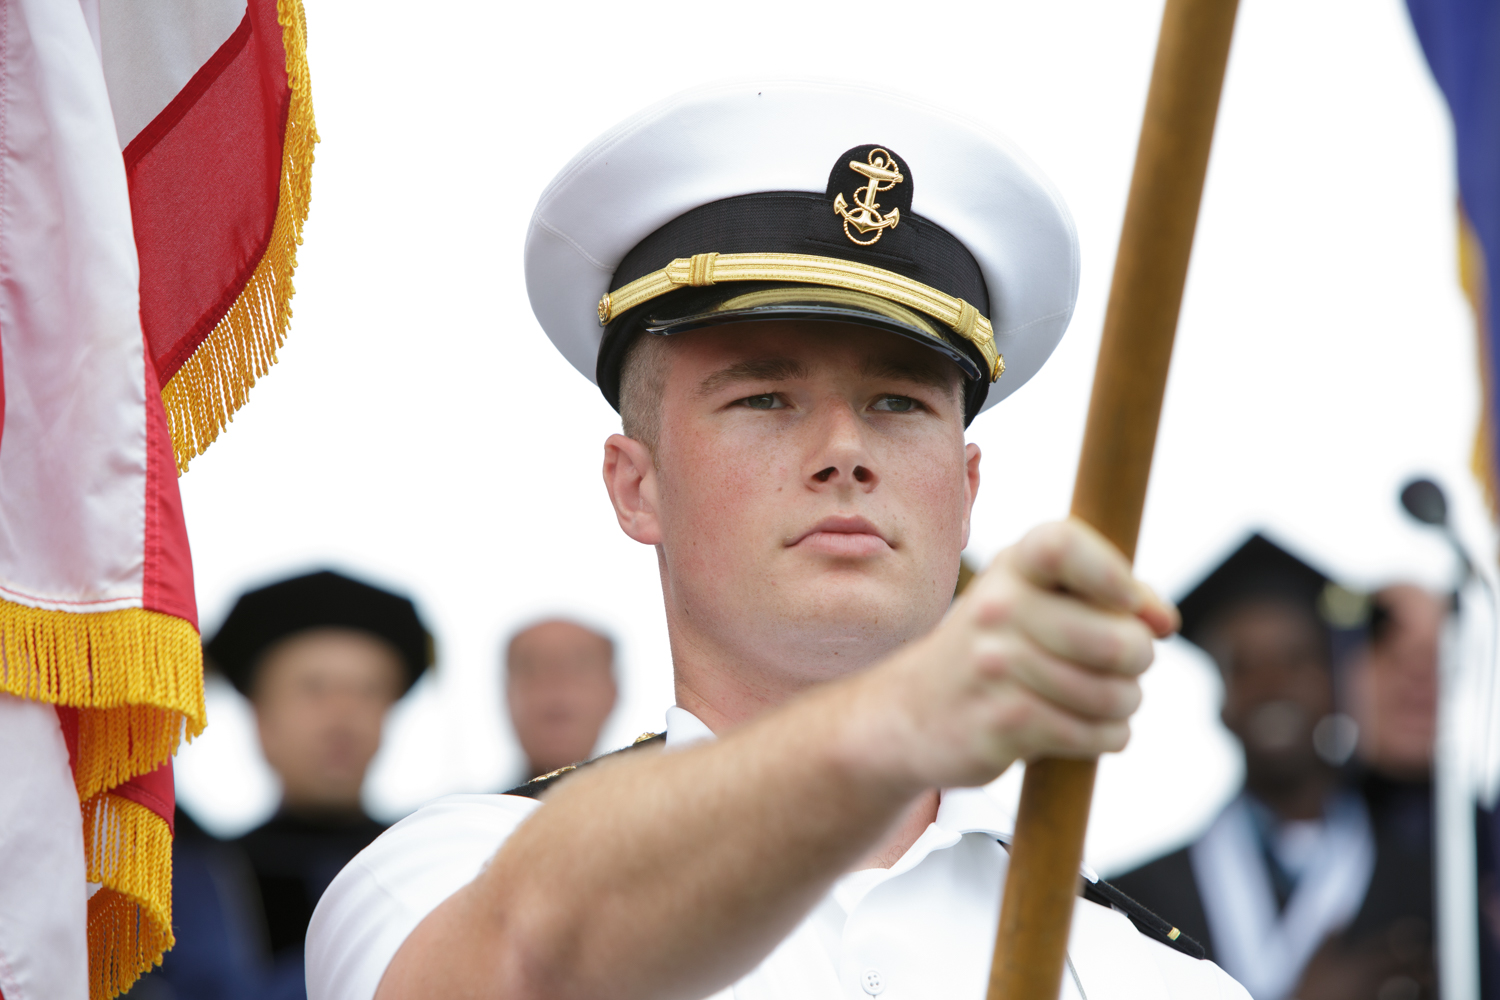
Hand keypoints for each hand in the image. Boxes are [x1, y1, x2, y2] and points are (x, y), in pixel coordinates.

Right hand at [847, 518, 1178, 791]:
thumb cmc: (997, 646)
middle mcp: (998, 609)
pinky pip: (1093, 734)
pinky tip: (1083, 729)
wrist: (910, 711)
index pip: (1063, 546)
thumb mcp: (1035, 598)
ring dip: (1121, 705)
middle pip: (1118, 641)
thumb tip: (1164, 622)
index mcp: (1013, 567)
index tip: (1130, 604)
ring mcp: (996, 667)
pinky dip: (1105, 737)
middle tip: (1121, 666)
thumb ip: (1107, 595)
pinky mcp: (1002, 724)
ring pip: (1114, 696)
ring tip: (1098, 699)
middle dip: (1138, 661)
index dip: (1112, 575)